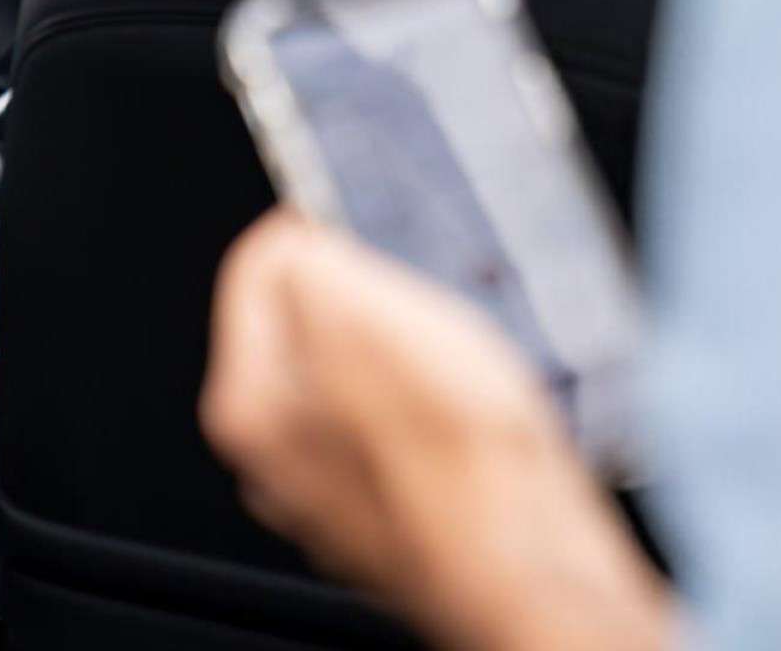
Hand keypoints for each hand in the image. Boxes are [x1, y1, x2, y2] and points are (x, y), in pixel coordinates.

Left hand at [201, 211, 676, 650]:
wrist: (531, 561)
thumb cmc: (458, 456)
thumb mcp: (364, 312)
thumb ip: (305, 261)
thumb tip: (292, 238)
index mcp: (248, 404)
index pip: (255, 270)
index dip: (316, 228)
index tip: (366, 220)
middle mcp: (277, 461)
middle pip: (309, 325)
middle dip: (366, 294)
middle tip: (423, 293)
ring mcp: (337, 496)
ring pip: (364, 377)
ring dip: (411, 349)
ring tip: (461, 354)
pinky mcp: (398, 515)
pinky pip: (410, 428)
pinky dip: (440, 407)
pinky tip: (476, 410)